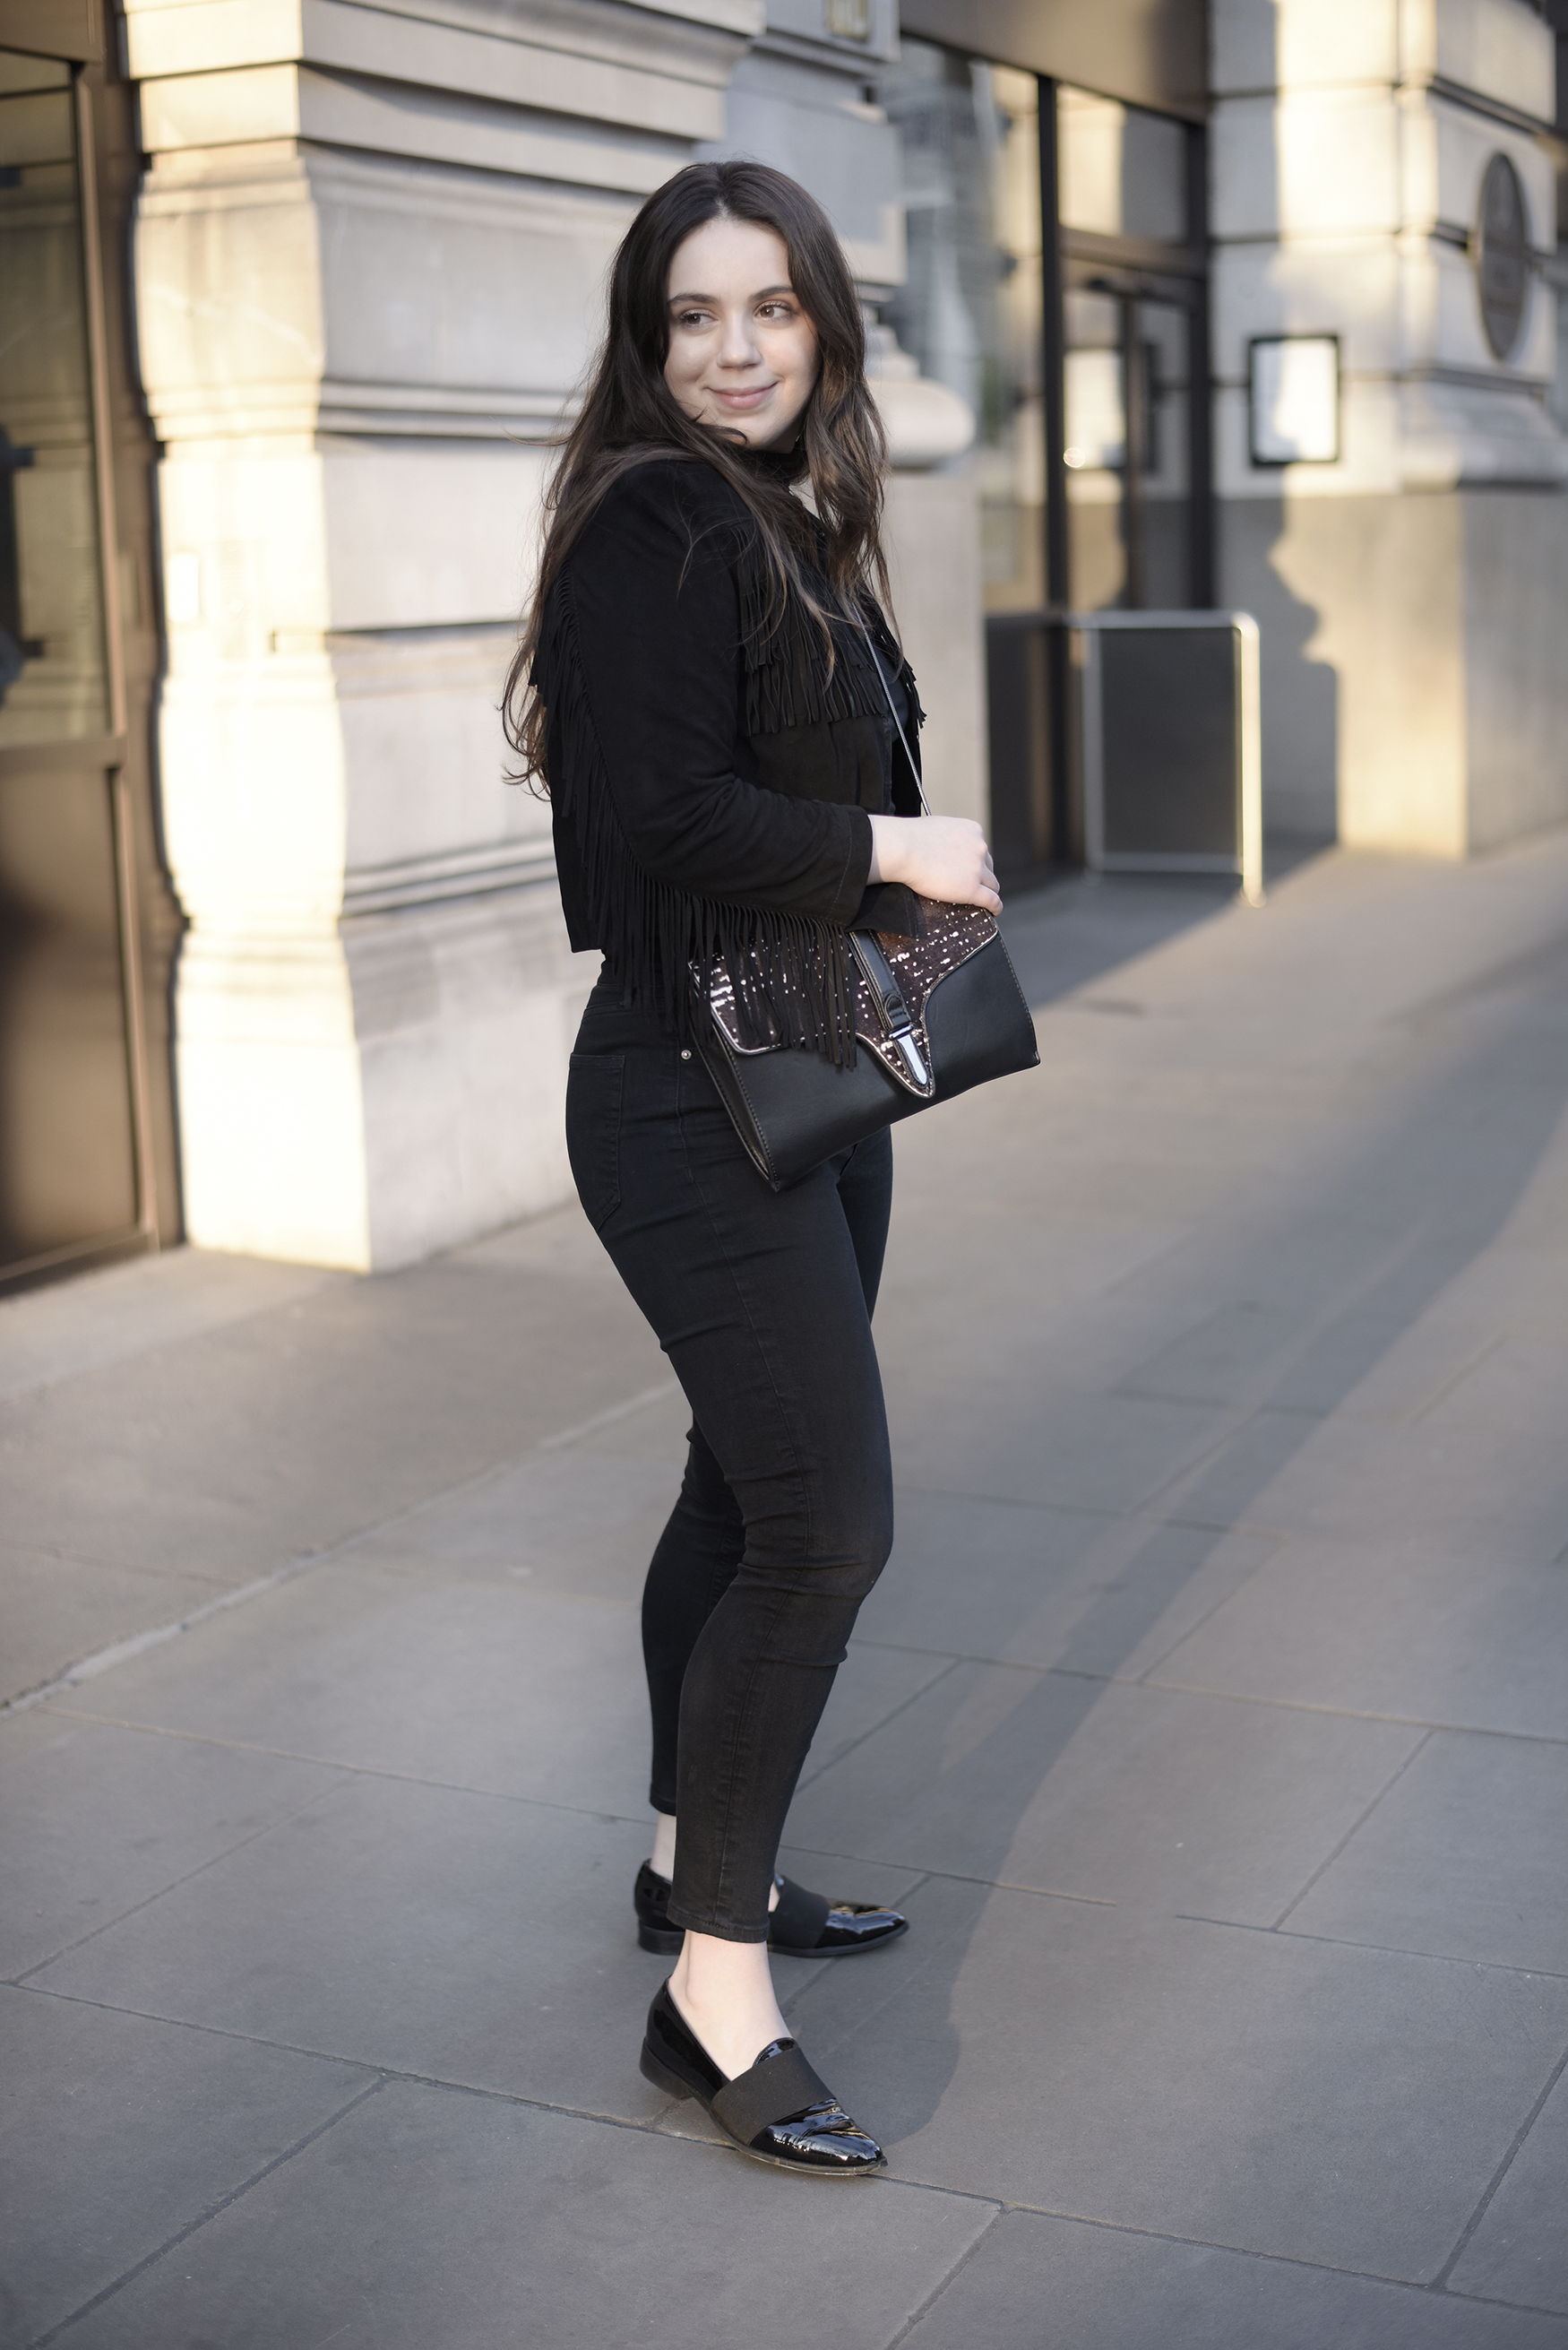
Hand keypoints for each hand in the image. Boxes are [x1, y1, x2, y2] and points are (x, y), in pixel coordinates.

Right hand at [866, 813, 1001, 914]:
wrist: (903, 849)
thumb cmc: (910, 838)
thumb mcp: (937, 828)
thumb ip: (947, 838)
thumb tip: (940, 848)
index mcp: (972, 830)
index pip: (981, 849)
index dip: (976, 861)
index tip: (970, 869)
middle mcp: (979, 848)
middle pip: (988, 866)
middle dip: (981, 875)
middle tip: (971, 884)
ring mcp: (977, 869)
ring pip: (991, 884)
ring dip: (988, 891)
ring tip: (985, 900)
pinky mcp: (972, 889)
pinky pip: (992, 900)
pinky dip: (995, 906)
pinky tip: (994, 910)